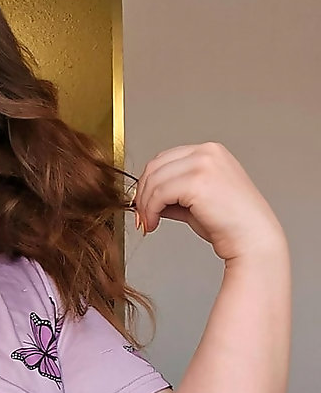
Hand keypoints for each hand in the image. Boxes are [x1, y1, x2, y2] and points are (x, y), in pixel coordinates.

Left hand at [134, 143, 286, 262]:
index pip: (165, 159)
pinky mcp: (197, 181)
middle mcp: (207, 152)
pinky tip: (154, 223)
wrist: (251, 239)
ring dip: (145, 205)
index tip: (143, 203)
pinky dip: (150, 210)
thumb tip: (150, 199)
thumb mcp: (197, 202)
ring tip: (148, 222)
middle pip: (156, 166)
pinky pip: (159, 194)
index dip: (148, 182)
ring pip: (154, 180)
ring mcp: (203, 164)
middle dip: (143, 193)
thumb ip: (175, 195)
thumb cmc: (231, 225)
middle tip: (141, 215)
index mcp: (210, 152)